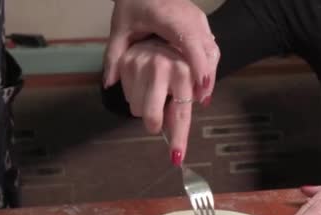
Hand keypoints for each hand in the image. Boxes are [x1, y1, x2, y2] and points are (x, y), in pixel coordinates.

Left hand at [104, 0, 218, 103]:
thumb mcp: (120, 29)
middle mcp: (189, 17)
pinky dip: (207, 65)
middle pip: (207, 48)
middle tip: (200, 100)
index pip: (190, 40)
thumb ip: (114, 56)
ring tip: (201, 96)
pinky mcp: (200, 22)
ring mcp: (198, 19)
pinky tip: (200, 82)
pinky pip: (209, 46)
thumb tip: (108, 84)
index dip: (197, 64)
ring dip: (209, 72)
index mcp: (167, 17)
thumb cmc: (133, 5)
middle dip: (207, 75)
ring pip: (212, 48)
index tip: (200, 87)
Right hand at [119, 39, 194, 164]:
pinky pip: (127, 97)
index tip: (176, 157)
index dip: (178, 138)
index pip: (181, 114)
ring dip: (144, 107)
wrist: (159, 31)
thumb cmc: (178, 62)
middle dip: (153, 124)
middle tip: (156, 124)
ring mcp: (142, 64)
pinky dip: (135, 95)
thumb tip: (176, 135)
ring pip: (137, 109)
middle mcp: (163, 68)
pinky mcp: (126, 63)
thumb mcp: (190, 81)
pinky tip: (142, 81)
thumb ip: (184, 106)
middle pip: (152, 116)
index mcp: (184, 74)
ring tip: (152, 90)